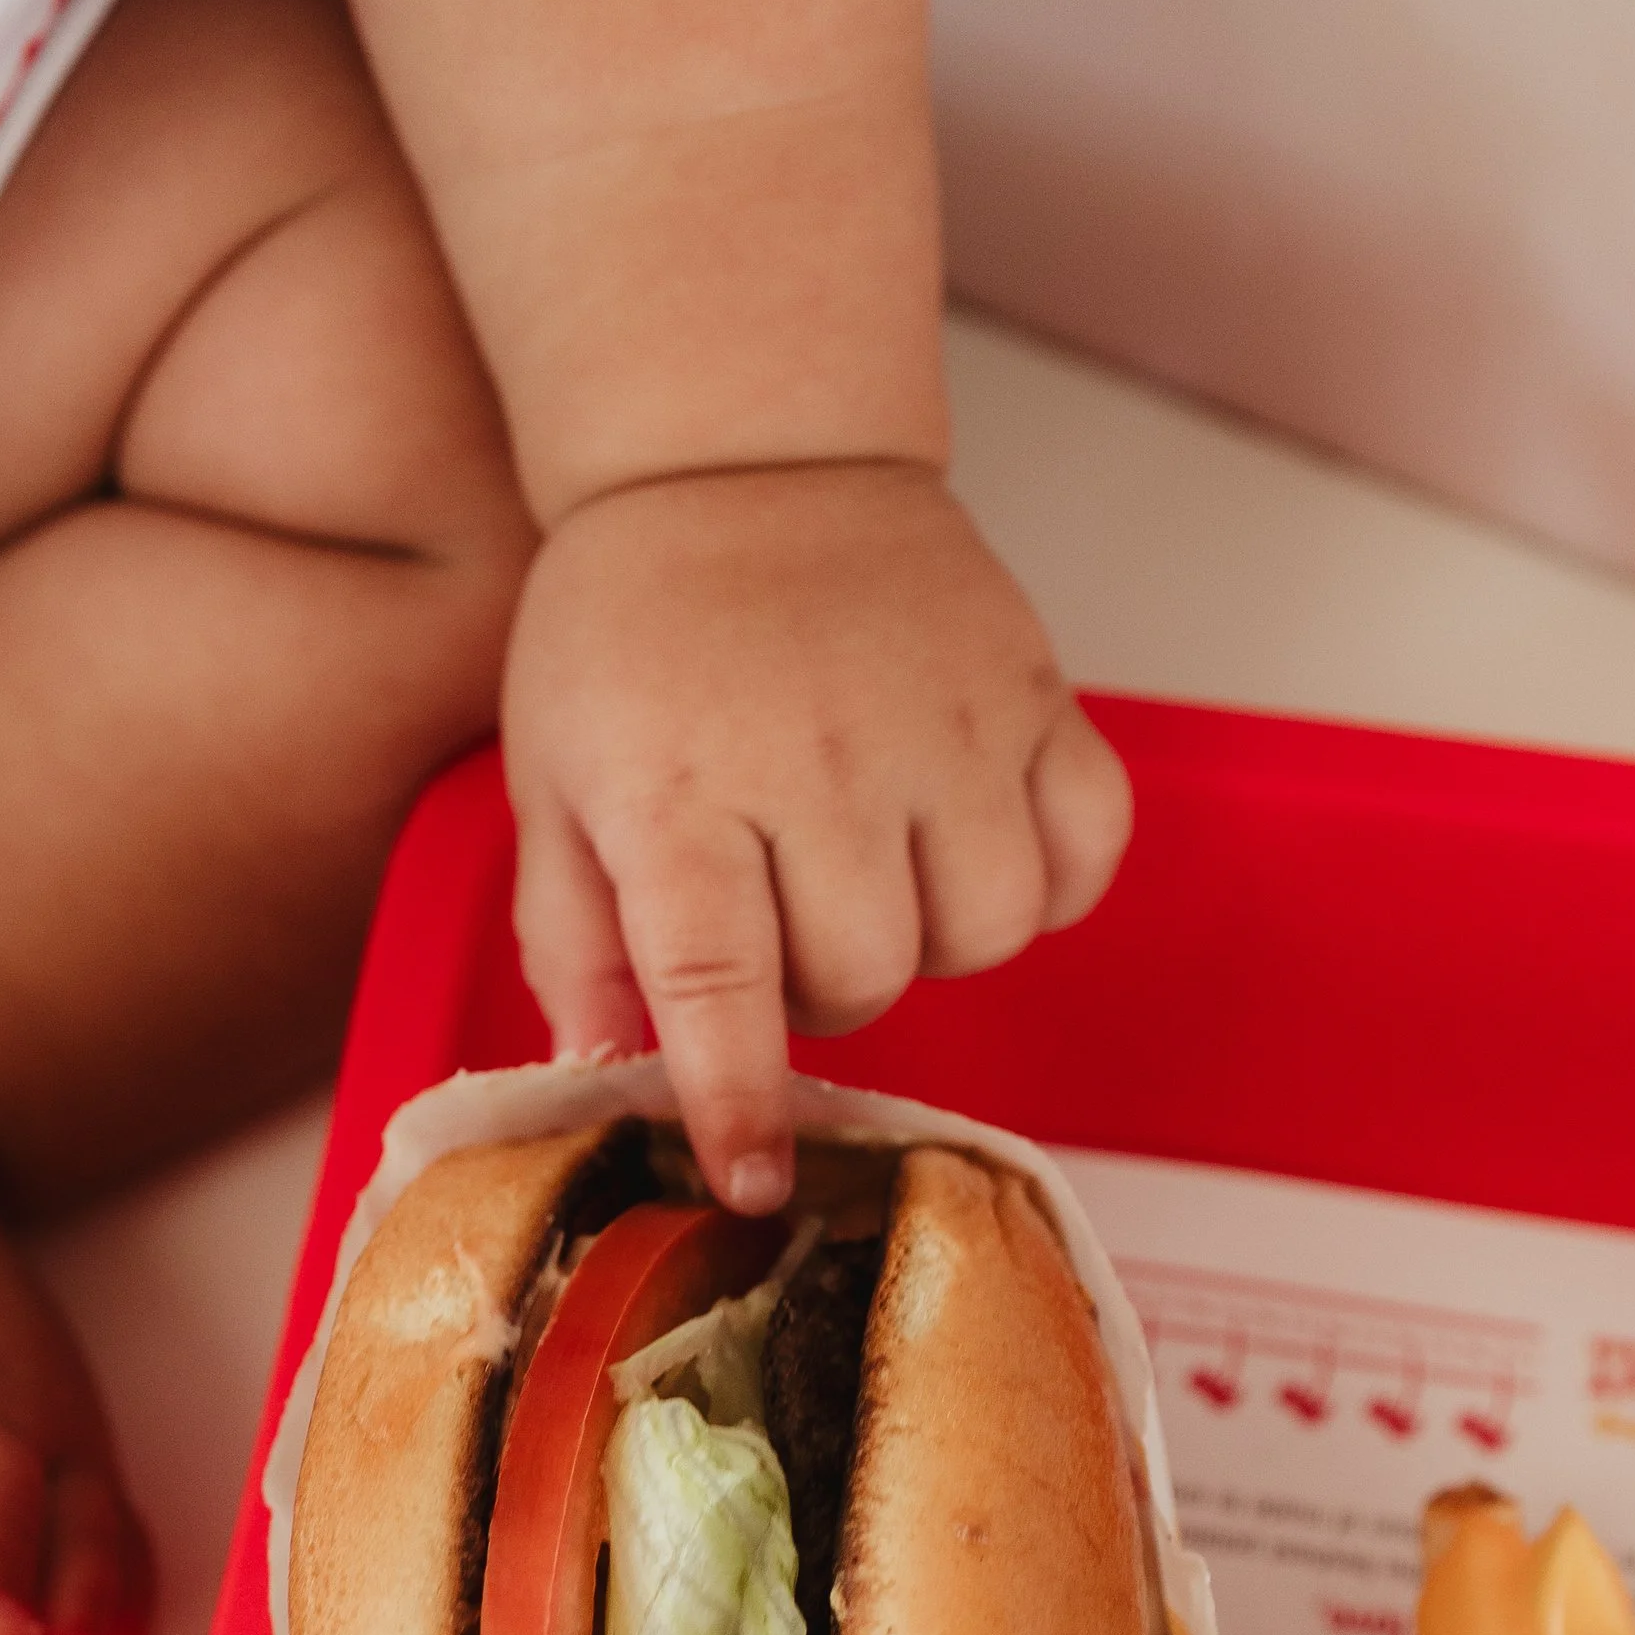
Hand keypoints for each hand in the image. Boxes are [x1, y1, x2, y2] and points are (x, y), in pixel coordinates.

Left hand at [500, 462, 1132, 1209]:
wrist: (742, 453)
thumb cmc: (632, 628)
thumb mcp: (551, 778)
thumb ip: (573, 934)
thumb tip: (601, 1070)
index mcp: (682, 789)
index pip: (722, 987)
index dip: (742, 1104)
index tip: (753, 1181)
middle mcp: (822, 761)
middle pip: (866, 976)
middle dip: (820, 993)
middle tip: (779, 922)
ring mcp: (946, 722)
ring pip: (982, 932)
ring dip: (928, 943)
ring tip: (871, 880)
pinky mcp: (1035, 690)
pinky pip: (1084, 853)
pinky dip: (1042, 883)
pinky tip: (967, 847)